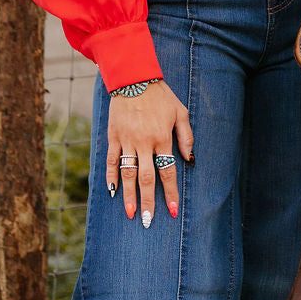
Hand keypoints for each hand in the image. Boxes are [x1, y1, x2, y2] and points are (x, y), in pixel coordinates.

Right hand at [106, 81, 193, 226]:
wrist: (134, 78)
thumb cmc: (161, 95)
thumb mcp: (180, 112)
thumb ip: (186, 136)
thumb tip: (189, 159)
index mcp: (162, 138)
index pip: (167, 171)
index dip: (170, 193)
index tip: (172, 211)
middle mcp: (144, 142)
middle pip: (146, 178)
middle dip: (147, 202)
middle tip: (148, 221)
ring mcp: (127, 140)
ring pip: (127, 173)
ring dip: (129, 195)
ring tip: (130, 214)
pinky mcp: (114, 136)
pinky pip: (111, 160)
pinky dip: (111, 176)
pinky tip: (113, 191)